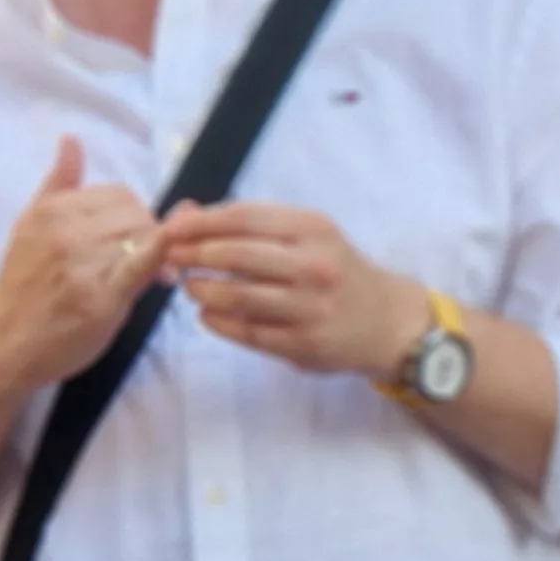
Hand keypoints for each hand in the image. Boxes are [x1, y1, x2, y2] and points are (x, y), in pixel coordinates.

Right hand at [0, 137, 171, 391]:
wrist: (4, 344)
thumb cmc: (23, 288)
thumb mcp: (30, 225)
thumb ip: (58, 184)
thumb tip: (71, 139)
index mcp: (51, 209)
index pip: (118, 194)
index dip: (134, 215)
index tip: (133, 240)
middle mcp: (65, 230)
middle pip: (135, 213)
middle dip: (147, 234)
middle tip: (149, 263)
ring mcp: (82, 263)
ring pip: (144, 236)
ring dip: (157, 255)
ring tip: (152, 278)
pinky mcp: (100, 297)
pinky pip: (143, 263)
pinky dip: (161, 258)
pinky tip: (164, 271)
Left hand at [162, 201, 432, 378]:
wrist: (387, 322)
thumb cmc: (338, 272)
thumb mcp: (310, 236)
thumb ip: (257, 226)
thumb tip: (190, 216)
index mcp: (313, 230)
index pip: (244, 218)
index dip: (201, 222)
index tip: (172, 227)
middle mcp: (314, 266)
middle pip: (237, 254)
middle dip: (194, 253)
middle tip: (171, 256)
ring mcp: (309, 308)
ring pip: (238, 296)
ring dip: (202, 289)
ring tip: (189, 286)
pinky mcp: (303, 344)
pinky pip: (247, 332)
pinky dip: (218, 322)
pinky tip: (207, 313)